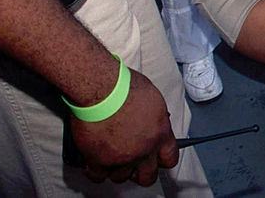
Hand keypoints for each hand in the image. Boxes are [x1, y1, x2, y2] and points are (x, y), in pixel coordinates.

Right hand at [71, 69, 177, 185]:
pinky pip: (97, 176)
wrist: (101, 88)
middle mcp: (144, 150)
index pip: (170, 158)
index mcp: (160, 133)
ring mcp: (121, 158)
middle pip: (148, 176)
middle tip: (135, 165)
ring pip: (121, 177)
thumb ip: (155, 119)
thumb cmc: (125, 86)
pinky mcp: (98, 160)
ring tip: (112, 158)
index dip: (162, 160)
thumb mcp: (153, 100)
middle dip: (142, 173)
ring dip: (117, 169)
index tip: (157, 159)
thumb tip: (153, 125)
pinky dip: (95, 170)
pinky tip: (94, 162)